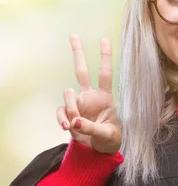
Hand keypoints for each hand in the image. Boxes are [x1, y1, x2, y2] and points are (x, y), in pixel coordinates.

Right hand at [56, 34, 121, 155]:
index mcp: (105, 97)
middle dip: (78, 53)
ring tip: (76, 124)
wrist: (101, 150)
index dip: (105, 57)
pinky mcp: (69, 115)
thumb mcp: (106, 134)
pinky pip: (61, 111)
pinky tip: (67, 127)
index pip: (105, 73)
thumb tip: (74, 122)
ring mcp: (79, 104)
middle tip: (74, 35)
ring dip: (71, 109)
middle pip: (82, 71)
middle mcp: (90, 97)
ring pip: (68, 94)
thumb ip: (91, 128)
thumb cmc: (110, 138)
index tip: (104, 39)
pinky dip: (62, 118)